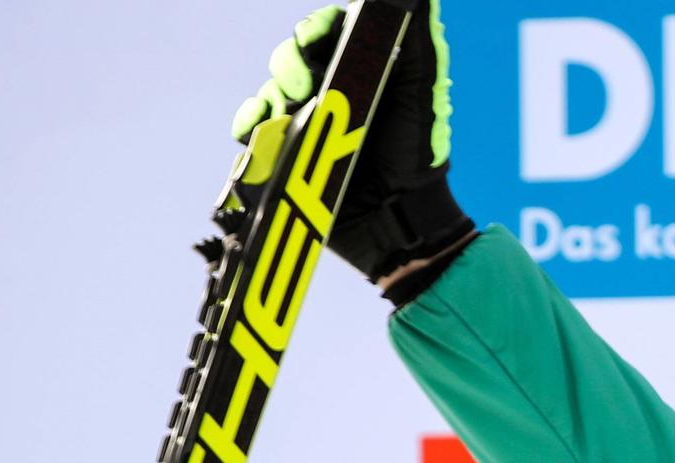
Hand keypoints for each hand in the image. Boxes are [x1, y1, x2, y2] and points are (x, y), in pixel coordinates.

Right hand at [229, 3, 471, 280]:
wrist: (397, 219)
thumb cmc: (418, 156)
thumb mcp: (423, 96)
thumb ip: (417, 46)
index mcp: (360, 71)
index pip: (324, 32)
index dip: (314, 30)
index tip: (315, 43)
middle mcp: (330, 91)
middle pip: (289, 56)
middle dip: (290, 65)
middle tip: (305, 89)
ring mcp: (306, 121)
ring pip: (269, 90)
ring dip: (272, 98)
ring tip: (289, 117)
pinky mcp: (286, 151)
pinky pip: (252, 128)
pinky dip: (251, 125)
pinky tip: (264, 132)